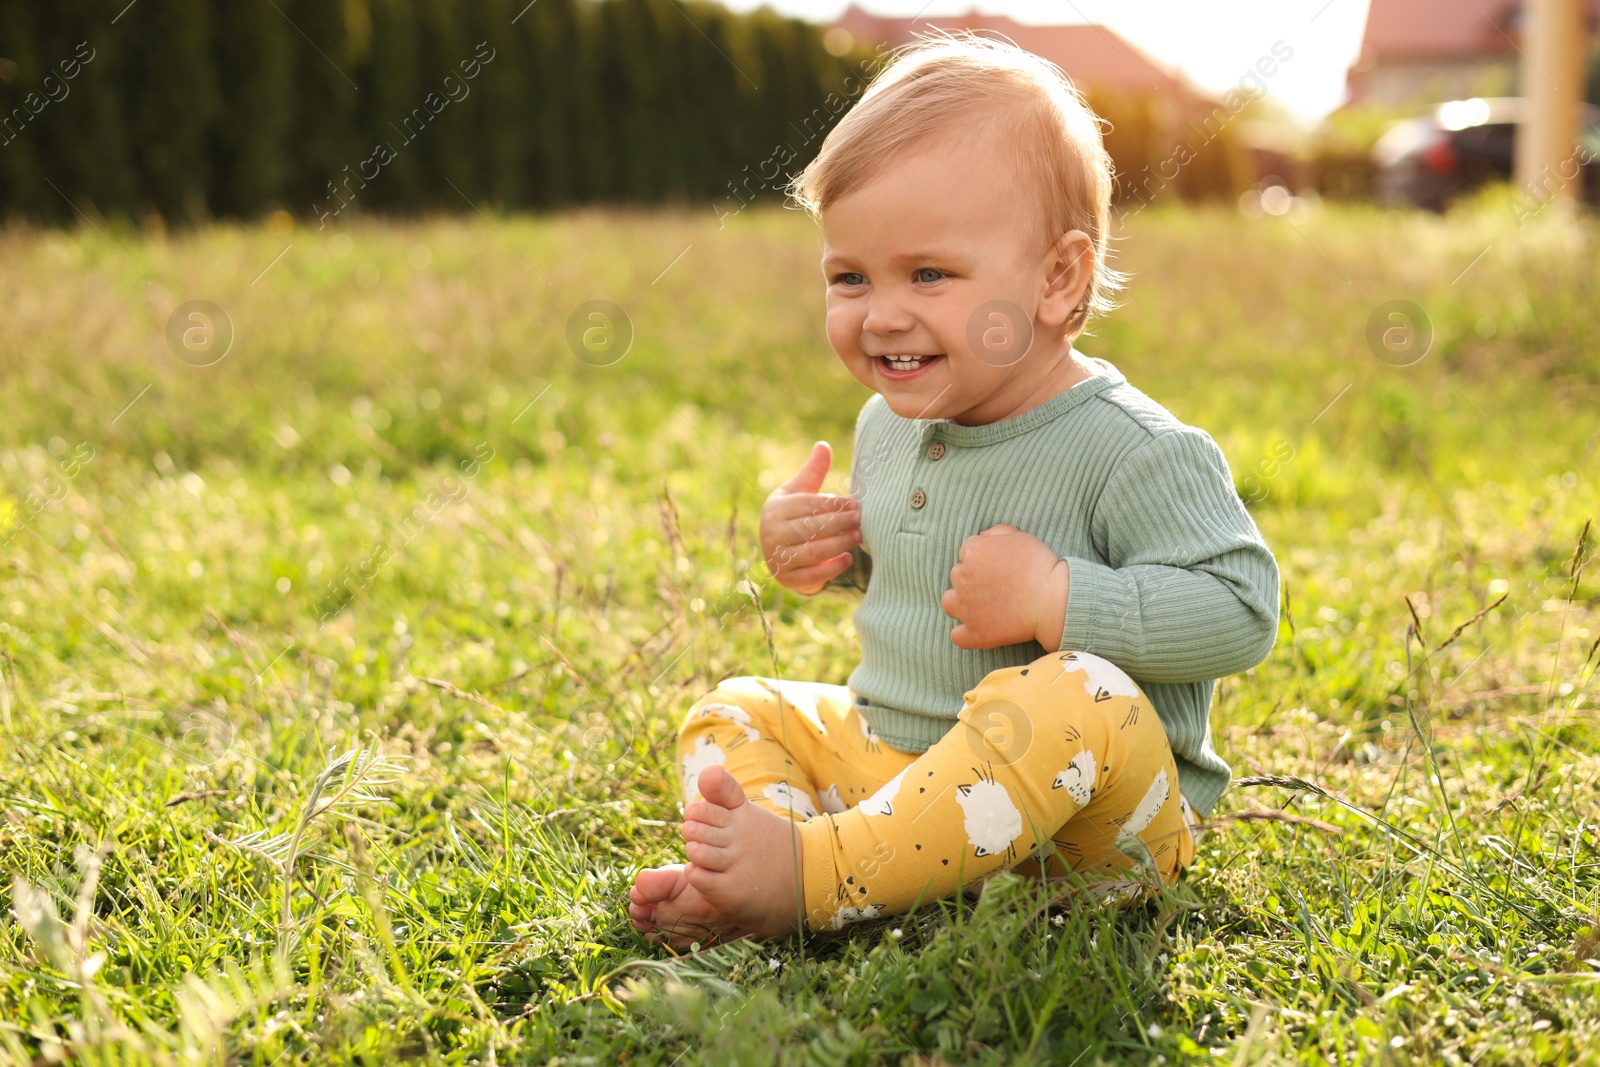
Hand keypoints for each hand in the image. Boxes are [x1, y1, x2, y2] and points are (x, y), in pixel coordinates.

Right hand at [760, 441, 861, 594]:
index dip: (833, 504)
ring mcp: (778, 559)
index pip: (807, 505)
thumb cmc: (794, 516)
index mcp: (776, 510)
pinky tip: (848, 558)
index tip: (855, 503)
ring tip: (860, 536)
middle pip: (811, 528)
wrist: (779, 553)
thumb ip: (813, 471)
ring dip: (840, 543)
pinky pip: (813, 575)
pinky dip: (832, 567)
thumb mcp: (799, 492)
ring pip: (814, 551)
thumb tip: (824, 445)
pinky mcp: (788, 579)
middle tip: (861, 519)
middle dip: (840, 523)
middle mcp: (772, 534)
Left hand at [941, 524, 1069, 649]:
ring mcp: (966, 608)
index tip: (999, 567)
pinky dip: (965, 634)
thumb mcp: (1021, 537)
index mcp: (973, 552)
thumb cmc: (1041, 566)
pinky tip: (978, 630)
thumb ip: (997, 532)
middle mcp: (963, 578)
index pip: (967, 552)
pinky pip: (957, 636)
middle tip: (996, 585)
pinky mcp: (975, 633)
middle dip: (973, 579)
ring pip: (949, 603)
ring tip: (981, 606)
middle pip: (958, 576)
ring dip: (960, 603)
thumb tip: (982, 537)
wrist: (1053, 600)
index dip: (983, 558)